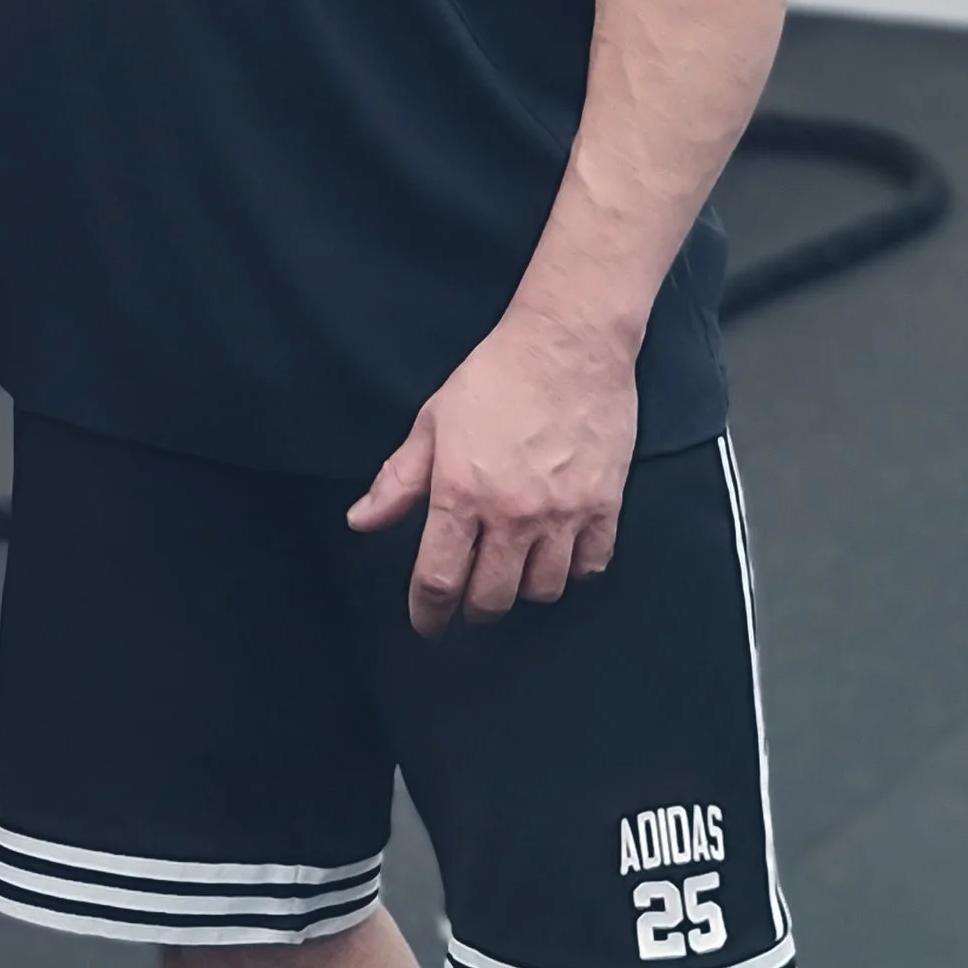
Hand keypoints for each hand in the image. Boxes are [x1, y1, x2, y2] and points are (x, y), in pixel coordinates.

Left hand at [347, 302, 638, 636]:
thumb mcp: (433, 422)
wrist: (568, 344)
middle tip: (467, 595)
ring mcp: (563, 514)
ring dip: (522, 589)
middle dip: (473, 606)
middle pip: (491, 597)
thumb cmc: (495, 376)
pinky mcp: (605, 506)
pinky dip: (572, 571)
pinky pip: (590, 567)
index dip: (427, 612)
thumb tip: (362, 521)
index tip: (426, 623)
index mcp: (462, 492)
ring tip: (511, 569)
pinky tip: (557, 553)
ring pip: (543, 590)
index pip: (439, 578)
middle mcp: (512, 514)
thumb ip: (399, 480)